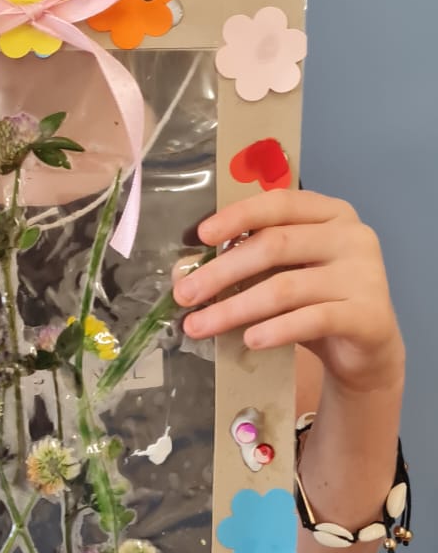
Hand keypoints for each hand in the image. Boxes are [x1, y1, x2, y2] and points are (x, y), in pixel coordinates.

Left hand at [172, 189, 404, 395]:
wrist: (367, 349)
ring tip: (199, 326)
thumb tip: (187, 269)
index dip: (238, 216)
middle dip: (221, 271)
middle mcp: (352, 237)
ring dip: (235, 308)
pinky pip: (313, 320)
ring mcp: (365, 274)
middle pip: (275, 245)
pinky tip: (249, 340)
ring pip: (286, 287)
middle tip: (184, 294)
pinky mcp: (368, 315)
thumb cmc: (318, 302)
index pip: (280, 203)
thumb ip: (252, 260)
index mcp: (331, 213)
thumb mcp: (288, 271)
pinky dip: (276, 330)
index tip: (201, 236)